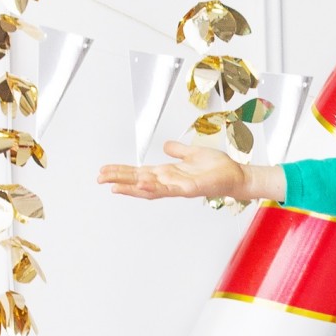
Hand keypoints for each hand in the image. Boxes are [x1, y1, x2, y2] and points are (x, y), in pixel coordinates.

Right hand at [98, 140, 253, 201]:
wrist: (236, 175)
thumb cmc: (217, 167)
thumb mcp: (192, 153)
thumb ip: (177, 150)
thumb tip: (165, 146)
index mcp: (168, 173)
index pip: (140, 173)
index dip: (122, 172)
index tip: (105, 171)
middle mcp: (171, 181)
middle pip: (139, 181)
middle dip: (119, 180)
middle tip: (100, 179)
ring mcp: (179, 186)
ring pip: (150, 189)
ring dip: (132, 188)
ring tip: (114, 186)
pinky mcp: (191, 188)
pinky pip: (170, 189)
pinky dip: (156, 187)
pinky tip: (143, 183)